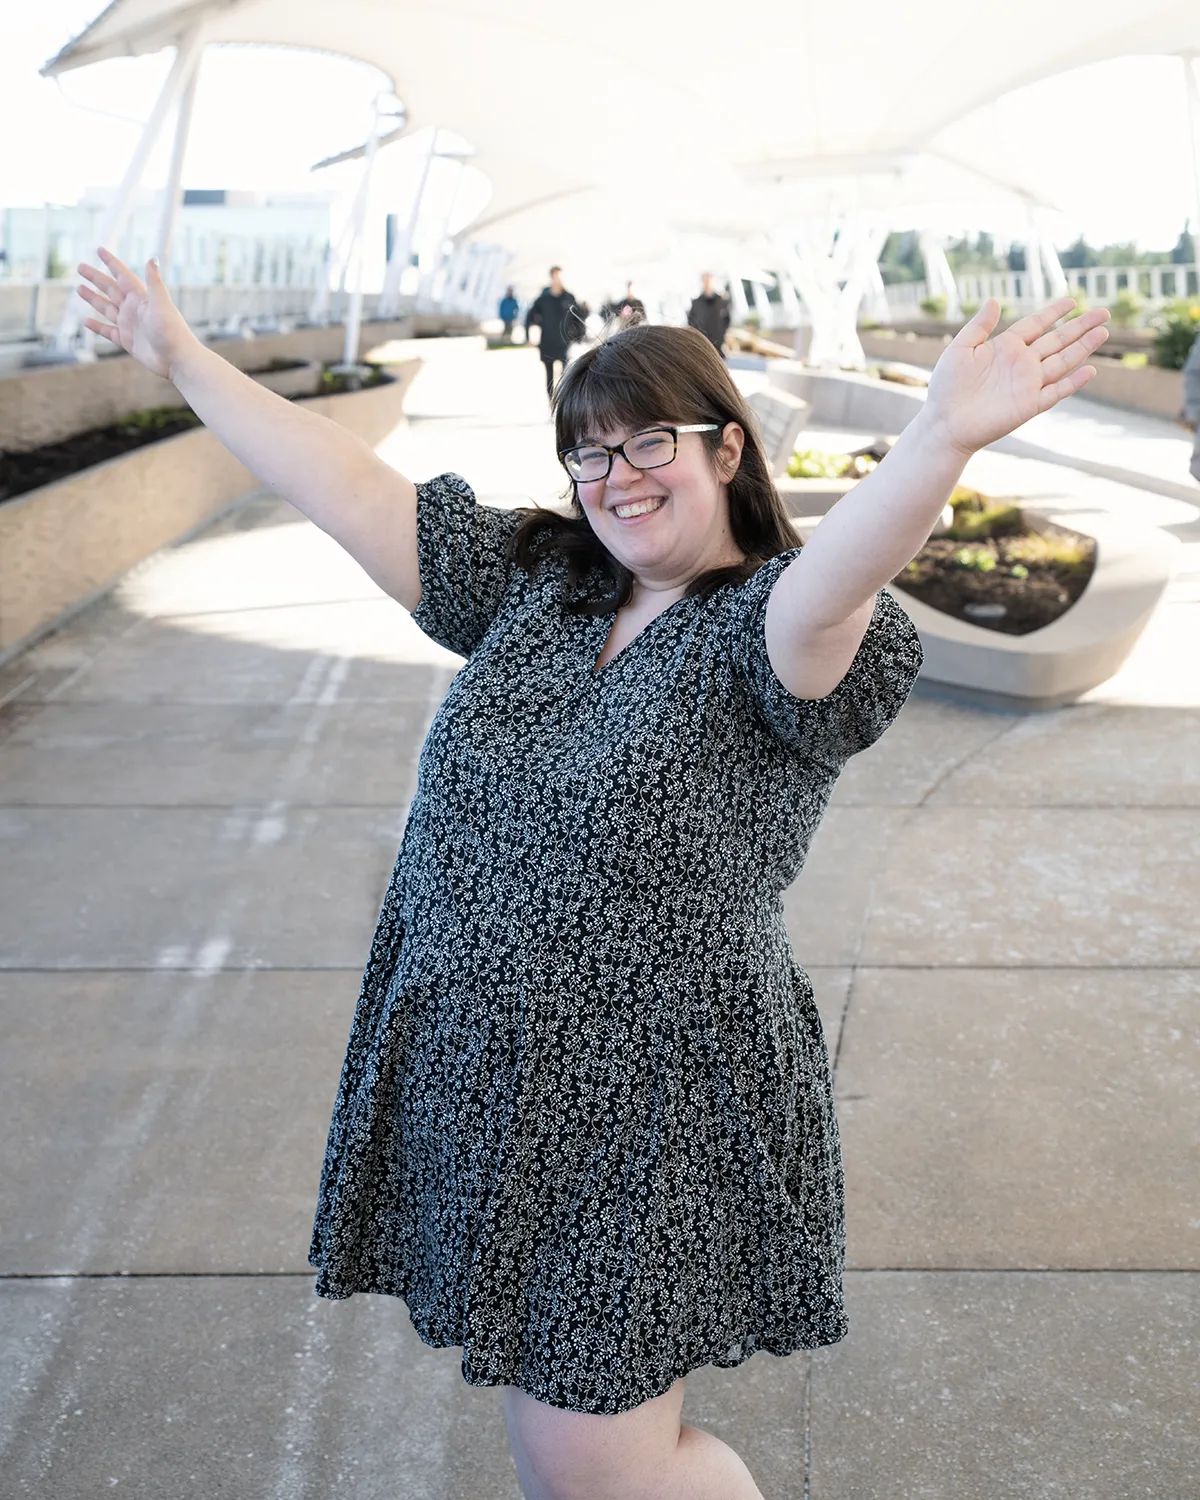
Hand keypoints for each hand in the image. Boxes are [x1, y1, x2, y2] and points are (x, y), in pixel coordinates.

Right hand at [77, 248, 197, 381]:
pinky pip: (108, 332)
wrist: (177, 360)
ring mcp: (130, 325)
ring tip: (79, 288)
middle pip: (110, 289)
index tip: (99, 249)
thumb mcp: (161, 304)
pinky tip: (86, 321)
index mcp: (141, 298)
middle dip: (96, 278)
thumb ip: (154, 283)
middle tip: (80, 267)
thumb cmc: (172, 331)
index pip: (122, 275)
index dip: (110, 262)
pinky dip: (97, 326)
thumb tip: (152, 258)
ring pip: (107, 308)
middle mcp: (134, 309)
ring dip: (93, 299)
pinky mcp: (129, 342)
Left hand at [924, 297, 1110, 455]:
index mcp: (1005, 347)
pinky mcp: (1029, 405)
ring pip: (1062, 362)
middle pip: (1057, 340)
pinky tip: (1090, 370)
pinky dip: (1073, 383)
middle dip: (1080, 327)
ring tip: (1103, 332)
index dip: (1054, 313)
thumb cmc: (947, 387)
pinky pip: (1056, 392)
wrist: (944, 423)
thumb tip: (994, 301)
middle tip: (1104, 312)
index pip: (1036, 324)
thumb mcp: (960, 349)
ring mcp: (1028, 384)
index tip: (1072, 301)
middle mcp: (1021, 363)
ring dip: (1083, 348)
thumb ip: (979, 326)